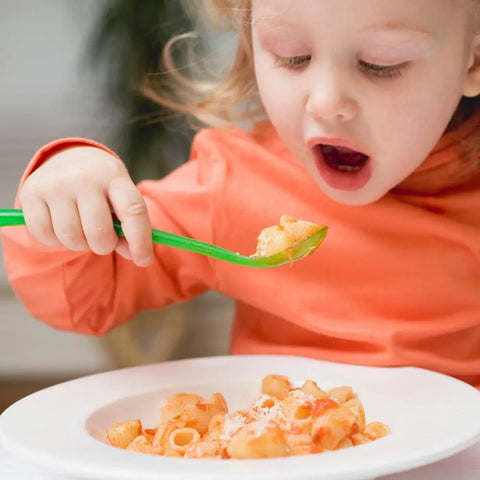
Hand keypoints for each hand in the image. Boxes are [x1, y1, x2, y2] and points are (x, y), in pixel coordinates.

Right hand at [20, 146, 152, 265]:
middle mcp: (85, 177)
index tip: (144, 261)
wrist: (68, 158)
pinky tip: (61, 225)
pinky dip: (55, 240)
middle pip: (99, 233)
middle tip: (102, 238)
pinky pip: (46, 236)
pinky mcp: (31, 192)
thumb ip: (130, 228)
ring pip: (72, 239)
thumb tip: (135, 257)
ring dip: (80, 244)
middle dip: (104, 245)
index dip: (140, 240)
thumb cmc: (103, 189)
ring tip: (82, 228)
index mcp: (114, 175)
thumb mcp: (121, 199)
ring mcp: (56, 183)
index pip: (133, 211)